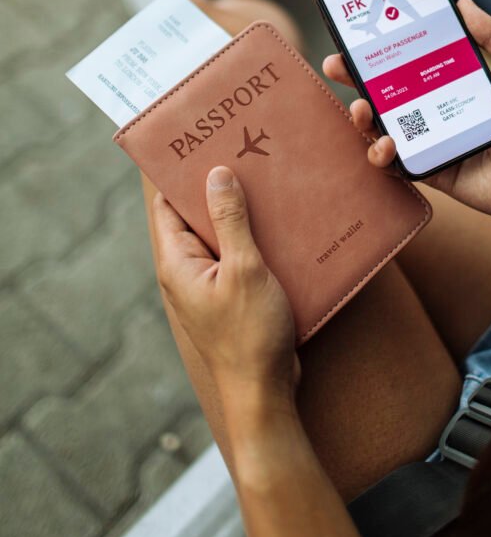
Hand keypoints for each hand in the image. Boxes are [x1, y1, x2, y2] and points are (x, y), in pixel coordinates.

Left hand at [151, 166, 299, 408]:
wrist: (264, 394)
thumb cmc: (250, 336)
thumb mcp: (244, 270)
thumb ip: (230, 221)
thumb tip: (216, 175)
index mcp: (177, 262)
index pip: (166, 204)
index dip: (178, 173)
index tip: (198, 142)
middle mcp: (185, 271)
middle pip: (193, 216)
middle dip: (214, 186)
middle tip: (239, 151)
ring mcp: (207, 285)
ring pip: (218, 235)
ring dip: (237, 212)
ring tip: (262, 179)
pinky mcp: (230, 296)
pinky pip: (236, 255)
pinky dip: (251, 237)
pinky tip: (277, 222)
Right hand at [323, 0, 490, 238]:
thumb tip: (463, 2)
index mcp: (460, 81)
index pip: (413, 59)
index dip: (384, 48)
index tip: (359, 32)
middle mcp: (443, 109)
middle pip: (388, 91)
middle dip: (356, 78)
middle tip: (335, 64)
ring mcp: (437, 142)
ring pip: (385, 127)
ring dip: (362, 117)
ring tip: (359, 108)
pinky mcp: (438, 173)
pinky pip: (401, 164)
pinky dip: (384, 155)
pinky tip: (385, 145)